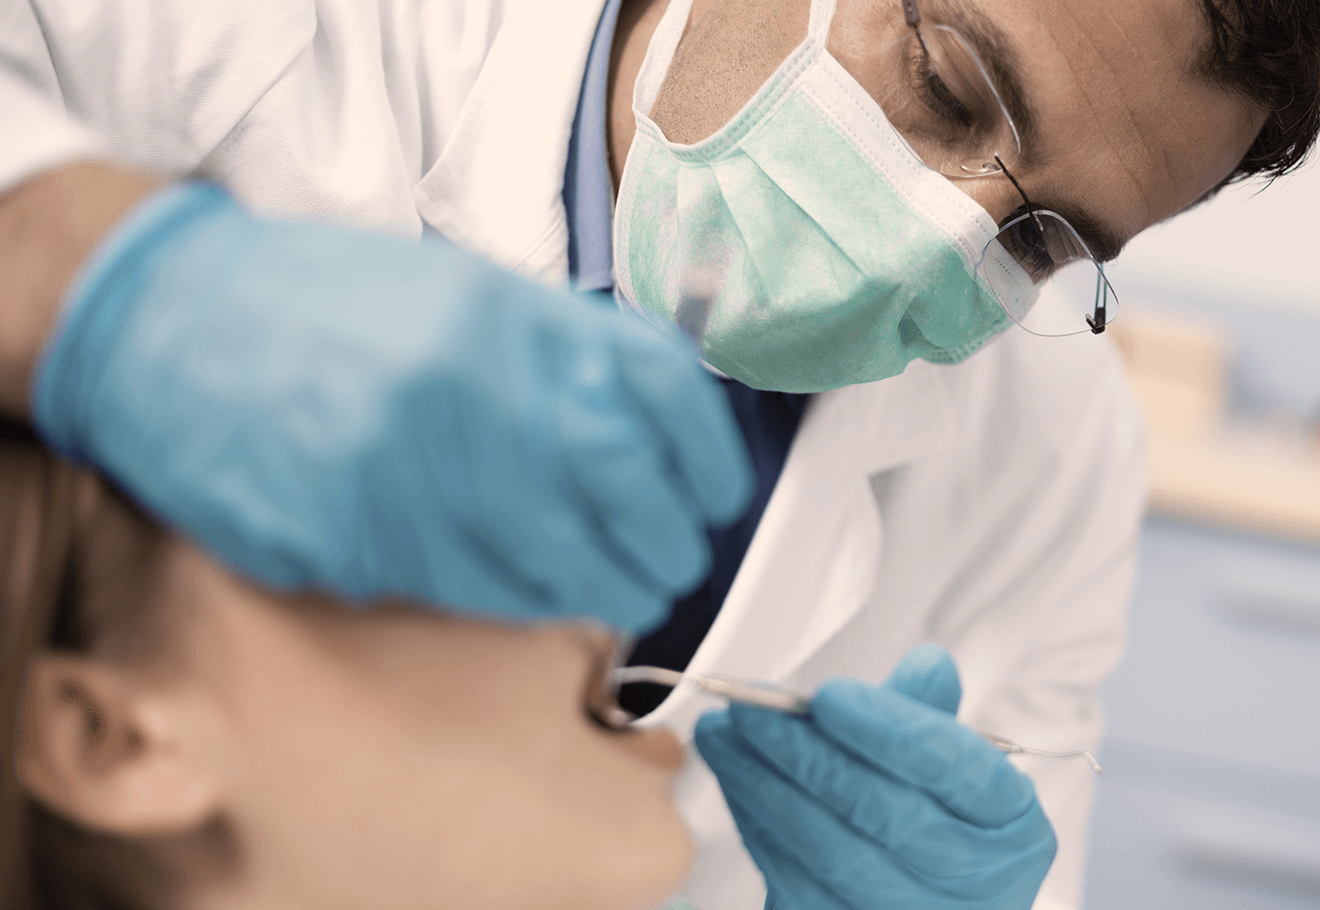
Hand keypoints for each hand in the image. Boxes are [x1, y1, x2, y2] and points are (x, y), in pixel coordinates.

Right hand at [33, 183, 751, 630]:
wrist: (170, 319)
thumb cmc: (327, 306)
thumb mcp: (468, 293)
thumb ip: (570, 348)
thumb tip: (670, 419)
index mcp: (510, 318)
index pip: (661, 398)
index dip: (709, 461)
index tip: (718, 495)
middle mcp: (468, 388)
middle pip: (624, 489)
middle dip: (666, 542)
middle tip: (673, 562)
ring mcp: (406, 467)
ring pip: (555, 560)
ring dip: (605, 588)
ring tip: (621, 591)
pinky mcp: (351, 534)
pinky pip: (472, 591)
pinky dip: (526, 603)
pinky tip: (540, 595)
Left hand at [695, 645, 1056, 909]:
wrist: (934, 899)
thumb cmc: (945, 821)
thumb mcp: (956, 767)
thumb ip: (930, 717)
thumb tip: (928, 667)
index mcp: (1013, 829)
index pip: (955, 768)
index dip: (888, 728)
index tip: (828, 695)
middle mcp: (976, 885)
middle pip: (884, 813)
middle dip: (808, 753)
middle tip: (751, 708)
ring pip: (830, 851)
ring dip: (765, 786)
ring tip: (724, 735)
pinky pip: (795, 880)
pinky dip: (759, 825)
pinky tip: (736, 781)